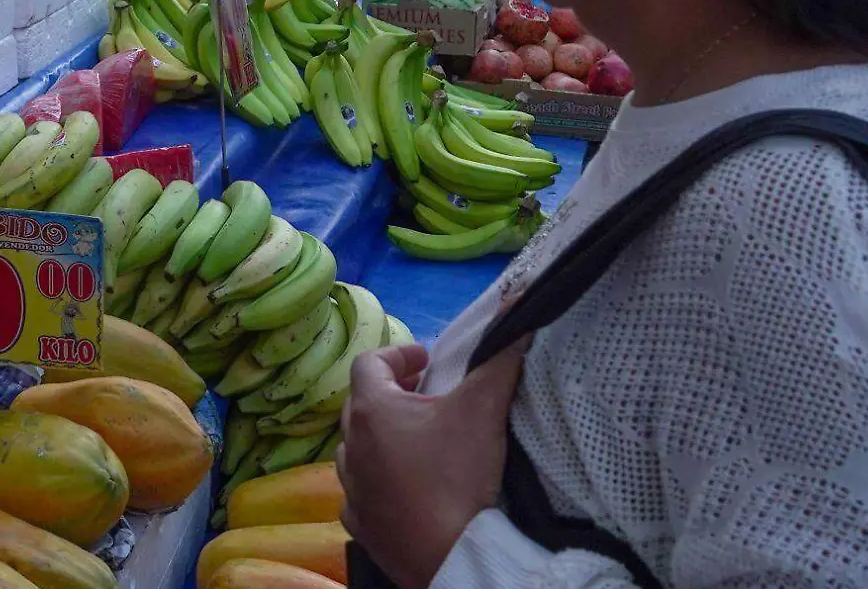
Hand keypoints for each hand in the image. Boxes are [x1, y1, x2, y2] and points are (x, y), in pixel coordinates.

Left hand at [335, 339, 529, 588]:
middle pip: (361, 404)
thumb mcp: (483, 409)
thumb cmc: (459, 474)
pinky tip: (403, 486)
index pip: (369, 363)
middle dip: (391, 393)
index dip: (398, 354)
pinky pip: (360, 493)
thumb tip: (517, 313)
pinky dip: (377, 481)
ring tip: (415, 440)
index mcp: (371, 411)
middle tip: (424, 395)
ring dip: (380, 438)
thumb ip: (499, 359)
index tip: (427, 360)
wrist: (452, 555)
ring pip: (356, 449)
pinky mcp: (360, 526)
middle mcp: (350, 446)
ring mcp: (352, 490)